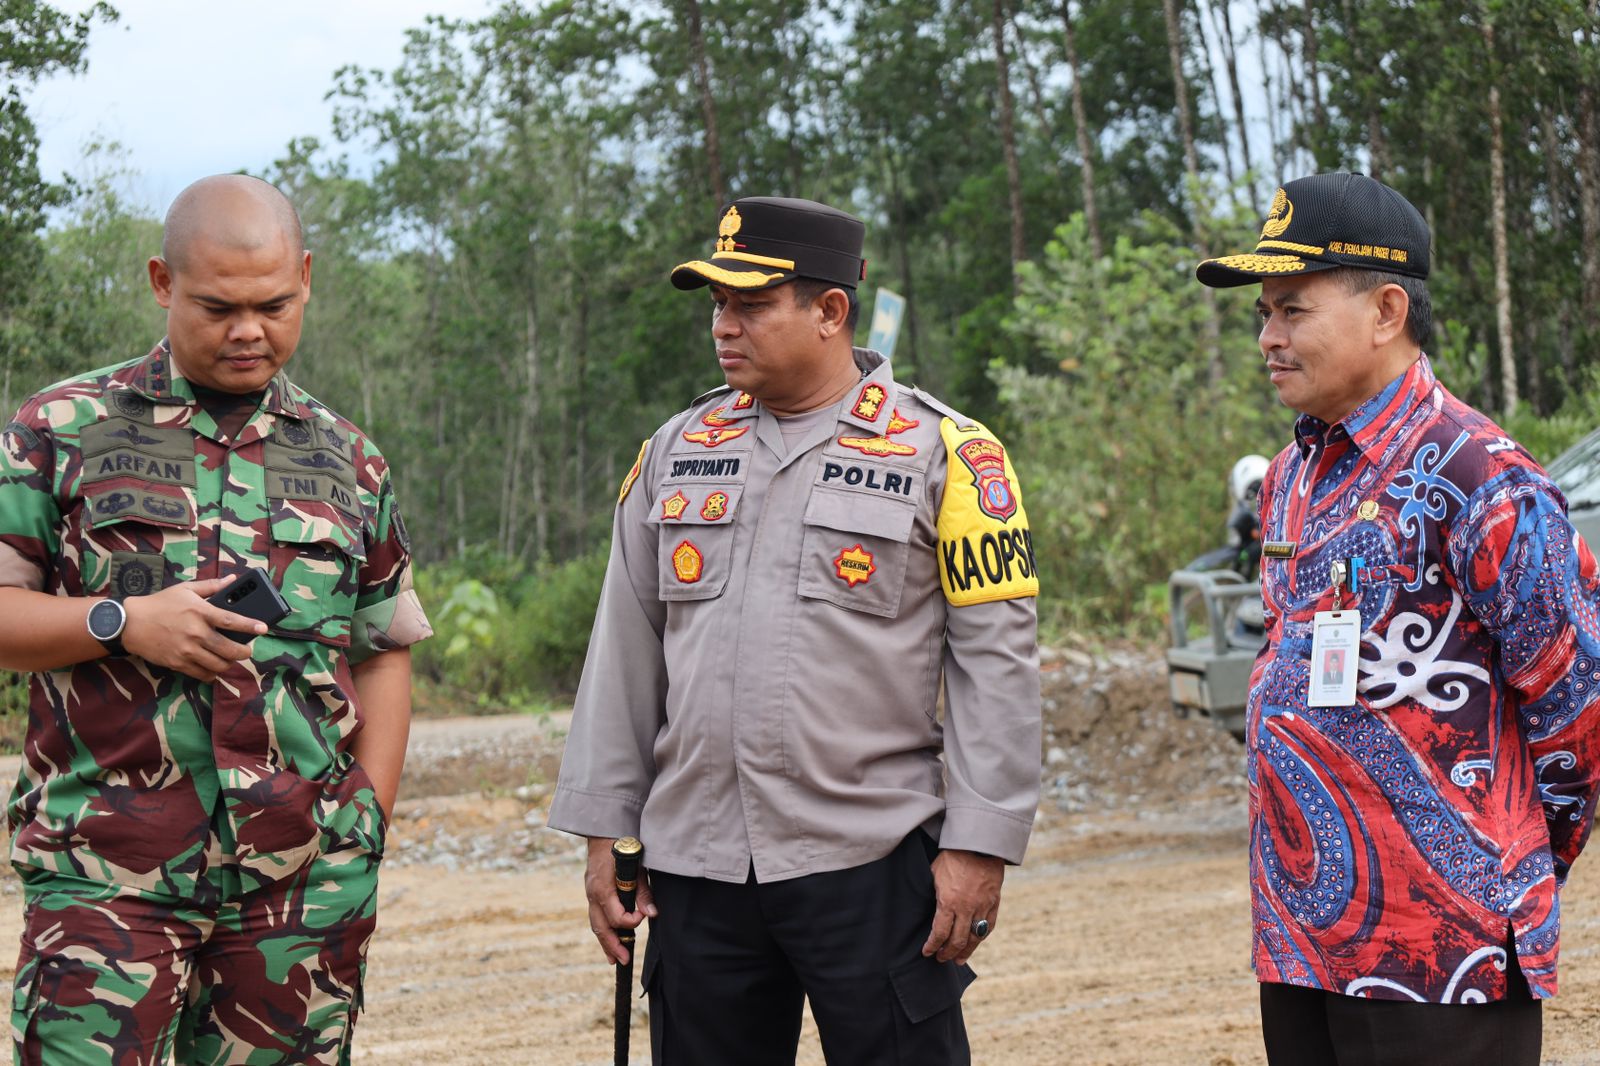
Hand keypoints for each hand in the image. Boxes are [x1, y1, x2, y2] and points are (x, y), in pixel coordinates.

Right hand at [120, 578, 267, 681]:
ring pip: (218, 665)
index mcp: (200, 612)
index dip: (250, 626)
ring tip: (231, 659)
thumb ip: (211, 586)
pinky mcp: (178, 663)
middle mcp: (195, 633)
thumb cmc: (159, 604)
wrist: (130, 623)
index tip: (263, 628)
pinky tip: (214, 668)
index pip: (232, 621)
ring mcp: (186, 650)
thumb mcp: (185, 589)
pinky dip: (212, 674)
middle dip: (244, 652)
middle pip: (229, 649)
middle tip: (246, 650)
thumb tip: (232, 580)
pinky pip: (202, 674)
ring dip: (229, 664)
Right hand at [584, 836, 656, 964]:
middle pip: (601, 926)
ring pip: (596, 923)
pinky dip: (603, 929)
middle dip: (613, 945)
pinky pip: (596, 915)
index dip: (631, 921)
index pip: (616, 916)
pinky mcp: (592, 890)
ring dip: (605, 942)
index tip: (643, 916)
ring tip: (615, 959)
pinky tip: (609, 940)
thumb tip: (652, 914)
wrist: (605, 829)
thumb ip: (643, 891)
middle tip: (625, 961)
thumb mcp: (637, 866)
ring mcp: (590, 892)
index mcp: (602, 888)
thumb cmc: (623, 845)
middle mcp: (593, 893)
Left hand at [921, 849, 1003, 964]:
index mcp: (948, 902)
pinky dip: (981, 938)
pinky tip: (975, 943)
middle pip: (957, 941)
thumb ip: (933, 894)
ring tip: (957, 960)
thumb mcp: (934, 874)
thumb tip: (928, 909)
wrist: (978, 844)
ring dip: (965, 951)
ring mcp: (982, 907)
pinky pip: (988, 927)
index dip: (932, 946)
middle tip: (940, 958)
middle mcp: (966, 908)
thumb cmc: (952, 857)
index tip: (927, 952)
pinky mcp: (994, 903)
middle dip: (947, 953)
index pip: (939, 933)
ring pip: (975, 938)